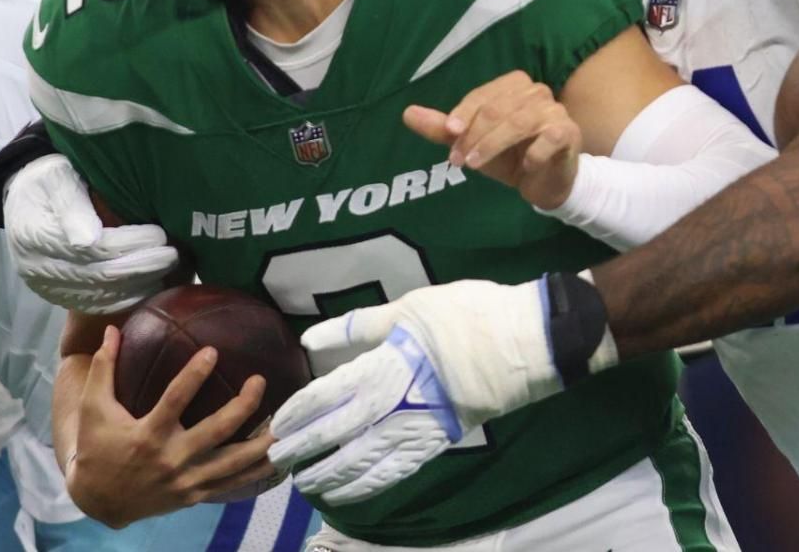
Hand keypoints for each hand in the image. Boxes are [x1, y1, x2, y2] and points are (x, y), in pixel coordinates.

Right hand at [5, 153, 177, 315]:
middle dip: (142, 267)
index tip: (160, 235)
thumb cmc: (48, 180)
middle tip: (175, 256)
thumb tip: (88, 241)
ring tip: (170, 271)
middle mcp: (38, 270)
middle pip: (100, 276)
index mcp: (36, 237)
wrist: (25, 196)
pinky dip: (126, 298)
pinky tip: (149, 287)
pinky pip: (95, 305)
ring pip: (101, 296)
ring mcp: (47, 288)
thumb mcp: (57, 179)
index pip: (93, 249)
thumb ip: (72, 207)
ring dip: (139, 286)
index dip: (130, 244)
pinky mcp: (58, 297)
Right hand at [64, 326, 276, 527]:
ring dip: (261, 444)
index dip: (194, 375)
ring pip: (233, 463)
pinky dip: (256, 472)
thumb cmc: (97, 448)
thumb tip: (111, 329)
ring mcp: (186, 480)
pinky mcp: (194, 495)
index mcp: (147, 434)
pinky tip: (278, 456)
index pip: (175, 400)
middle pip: (216, 431)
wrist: (99, 501)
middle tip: (260, 381)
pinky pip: (232, 484)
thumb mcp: (94, 409)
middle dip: (243, 406)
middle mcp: (171, 459)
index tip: (213, 351)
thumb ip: (103, 368)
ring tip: (285, 423)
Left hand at [268, 278, 557, 504]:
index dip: (299, 413)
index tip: (278, 423)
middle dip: (304, 449)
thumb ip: (359, 327)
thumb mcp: (408, 308)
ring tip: (304, 483)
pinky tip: (349, 491)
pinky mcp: (438, 442)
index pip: (327, 395)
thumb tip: (311, 338)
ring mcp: (416, 428)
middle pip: (337, 433)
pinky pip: (396, 471)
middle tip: (276, 461)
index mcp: (382, 365)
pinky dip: (368, 484)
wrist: (522, 344)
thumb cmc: (465, 315)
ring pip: (363, 461)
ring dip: (330, 474)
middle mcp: (393, 404)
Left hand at [403, 70, 579, 209]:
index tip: (449, 134)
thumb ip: (444, 129)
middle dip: (474, 135)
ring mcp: (555, 110)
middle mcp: (535, 91)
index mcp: (512, 86)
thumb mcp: (473, 144)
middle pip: (499, 108)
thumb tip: (408, 114)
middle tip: (458, 160)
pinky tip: (524, 167)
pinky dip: (534, 152)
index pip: (482, 95)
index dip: (463, 114)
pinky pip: (551, 136)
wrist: (545, 182)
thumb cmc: (509, 156)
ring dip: (494, 144)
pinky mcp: (569, 132)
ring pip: (521, 121)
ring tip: (476, 164)